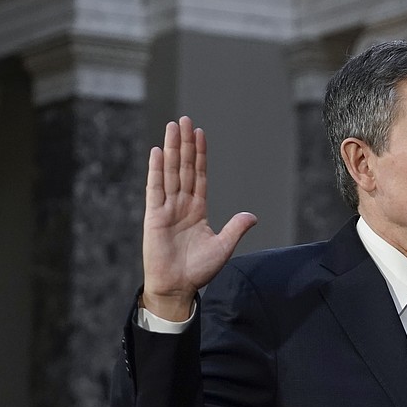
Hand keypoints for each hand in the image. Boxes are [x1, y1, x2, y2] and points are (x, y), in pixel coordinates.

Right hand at [142, 116, 256, 320]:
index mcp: (197, 210)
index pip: (199, 176)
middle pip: (184, 167)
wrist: (177, 286)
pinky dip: (157, 170)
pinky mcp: (154, 216)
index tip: (200, 134)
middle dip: (185, 144)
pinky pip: (155, 189)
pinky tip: (158, 152)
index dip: (200, 155)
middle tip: (185, 120)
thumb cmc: (198, 270)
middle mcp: (181, 204)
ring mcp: (167, 208)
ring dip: (172, 149)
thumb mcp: (223, 247)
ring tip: (172, 127)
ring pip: (170, 172)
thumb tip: (252, 216)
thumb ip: (235, 228)